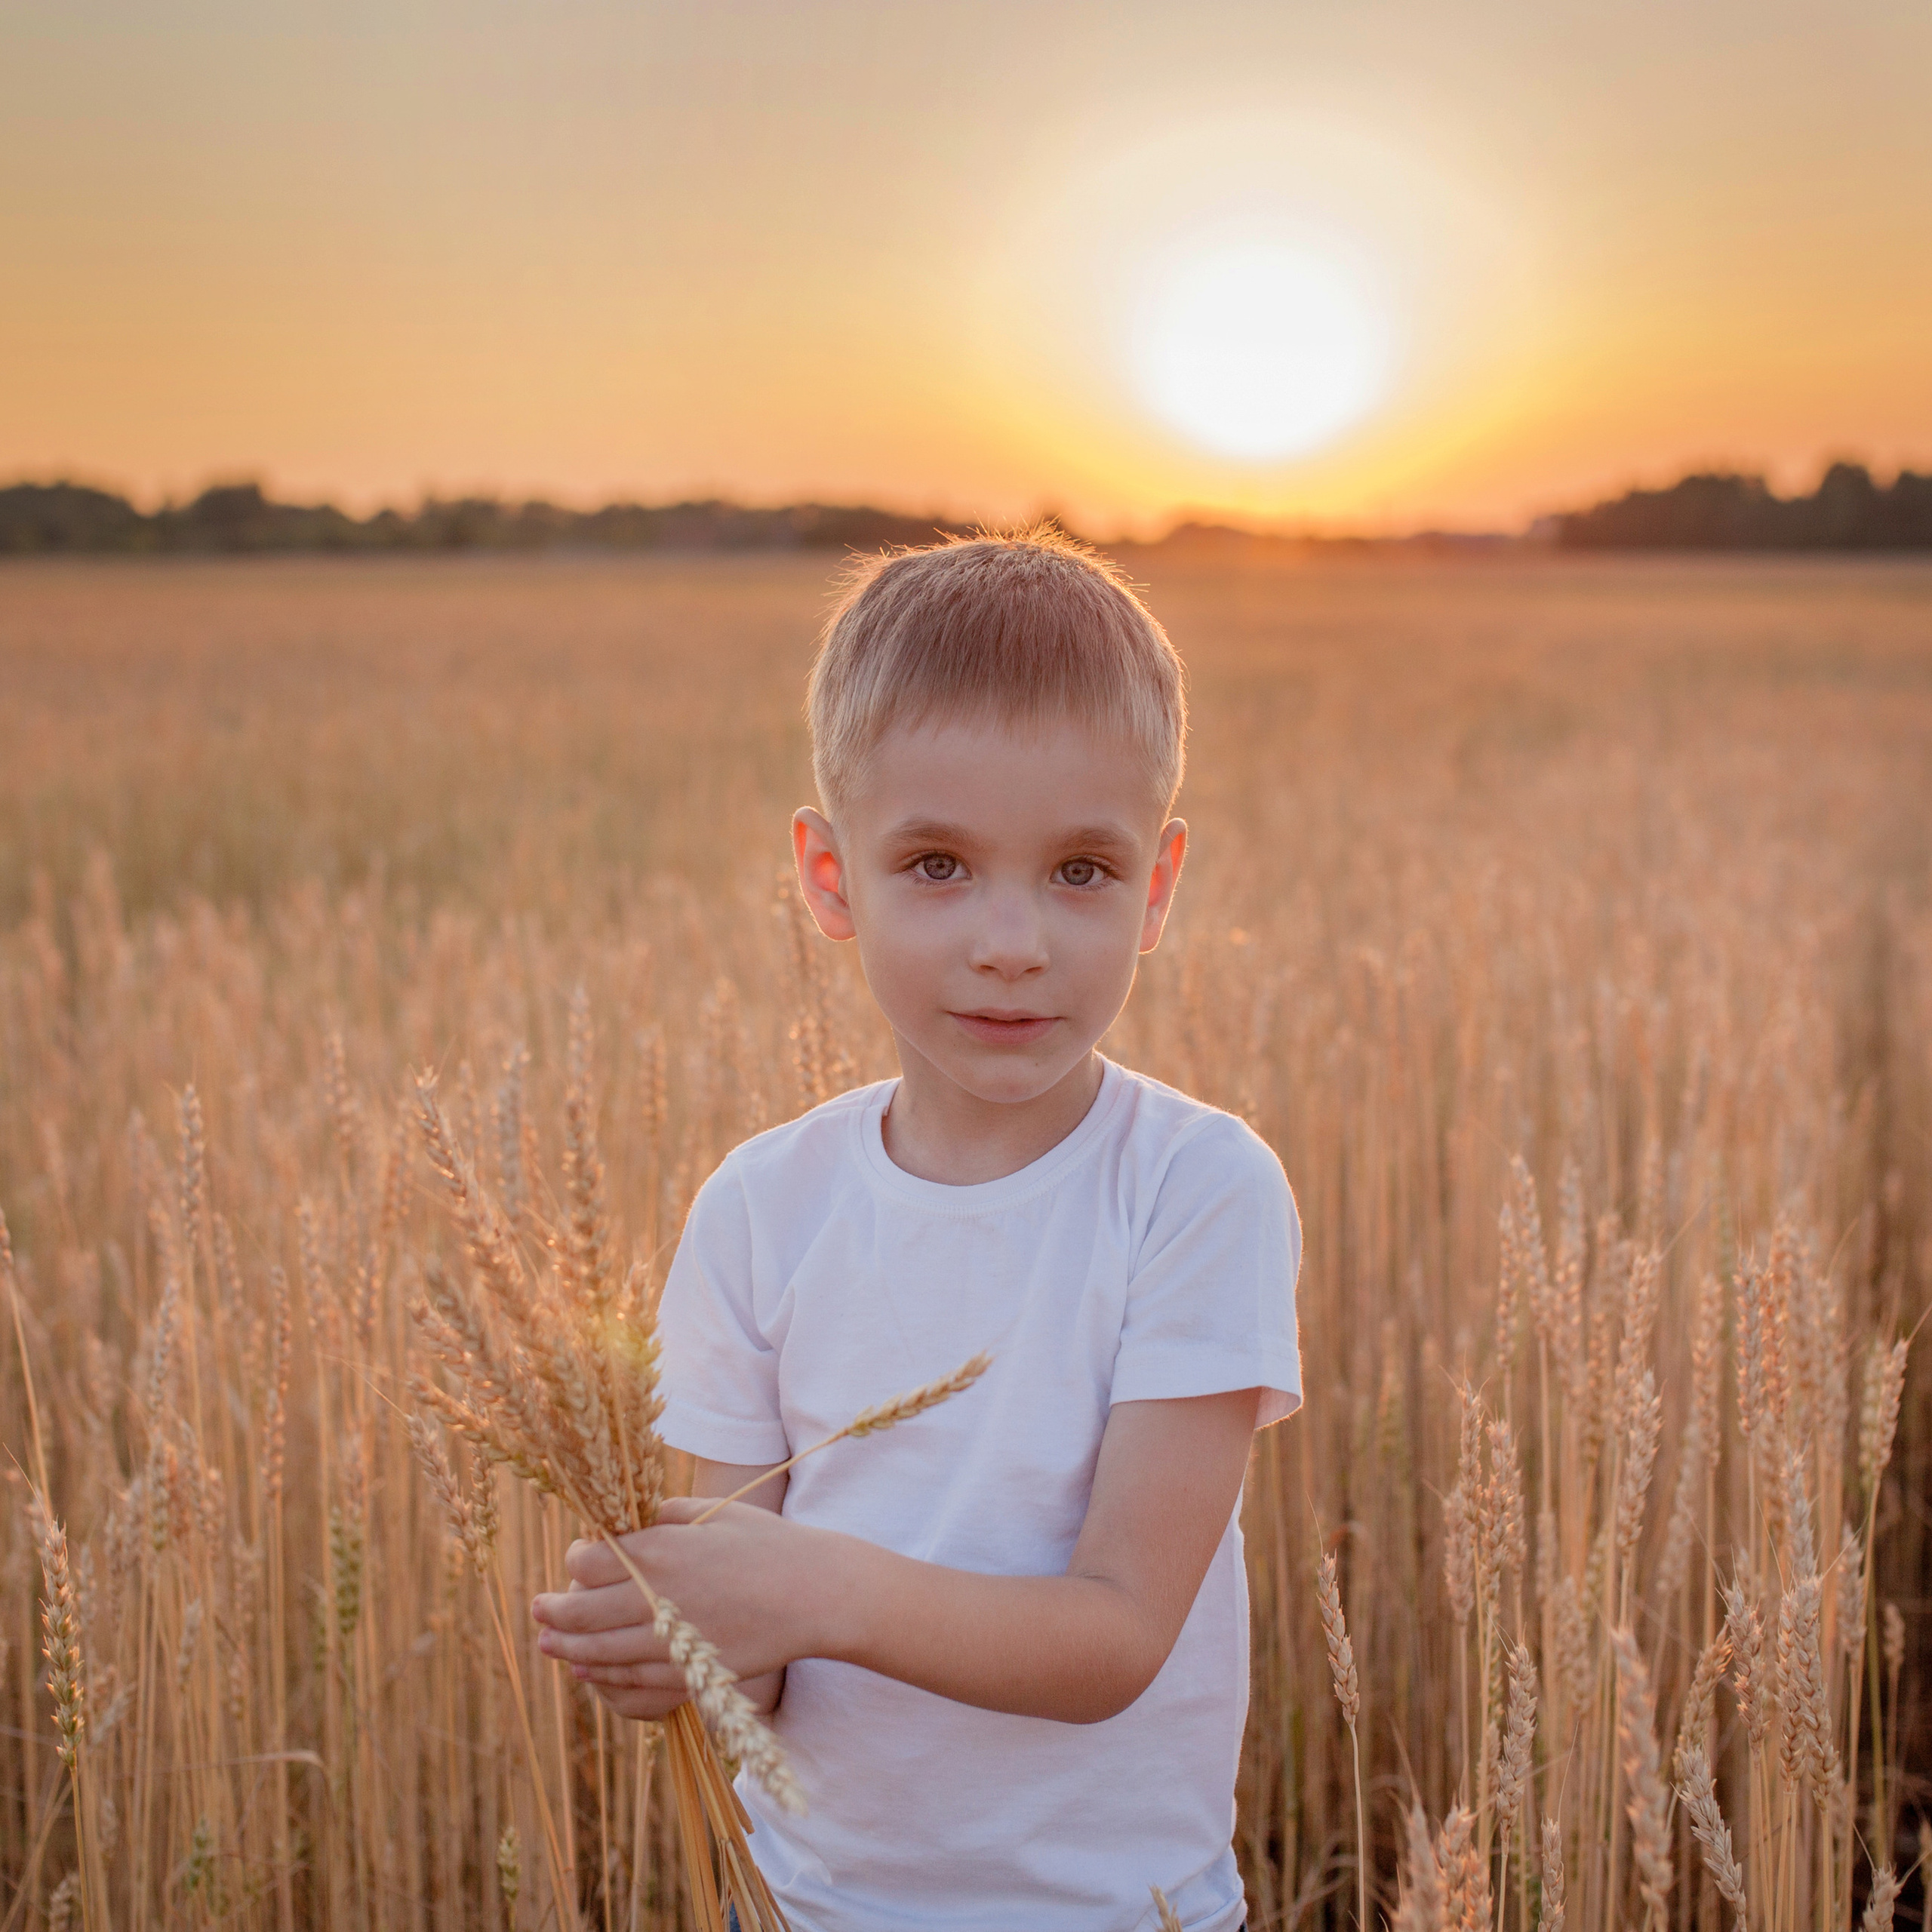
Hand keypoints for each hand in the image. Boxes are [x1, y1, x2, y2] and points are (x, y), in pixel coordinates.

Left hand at [530, 1497, 847, 1722]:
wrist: (813, 1593)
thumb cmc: (767, 1543)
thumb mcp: (714, 1512)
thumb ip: (666, 1515)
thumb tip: (632, 1523)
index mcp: (660, 1551)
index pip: (591, 1561)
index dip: (574, 1562)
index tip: (574, 1560)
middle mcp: (656, 1597)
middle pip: (583, 1611)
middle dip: (553, 1611)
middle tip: (537, 1609)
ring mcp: (669, 1640)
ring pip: (600, 1652)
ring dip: (567, 1648)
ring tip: (548, 1643)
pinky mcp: (687, 1673)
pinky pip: (631, 1680)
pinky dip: (603, 1676)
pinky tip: (587, 1671)